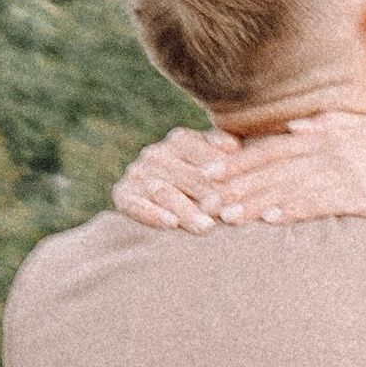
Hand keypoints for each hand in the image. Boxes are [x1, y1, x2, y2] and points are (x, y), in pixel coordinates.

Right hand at [112, 127, 240, 229]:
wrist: (167, 202)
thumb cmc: (204, 185)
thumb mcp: (216, 165)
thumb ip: (226, 154)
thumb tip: (232, 147)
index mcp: (179, 139)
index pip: (203, 153)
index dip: (224, 172)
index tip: (243, 190)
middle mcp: (155, 153)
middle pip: (188, 176)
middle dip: (209, 198)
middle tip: (230, 216)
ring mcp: (137, 173)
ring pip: (166, 193)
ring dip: (186, 210)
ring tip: (206, 227)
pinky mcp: (122, 194)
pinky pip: (136, 206)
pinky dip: (153, 215)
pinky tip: (171, 224)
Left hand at [188, 113, 365, 229]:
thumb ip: (335, 124)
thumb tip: (300, 125)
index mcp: (330, 133)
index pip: (274, 147)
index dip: (239, 160)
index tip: (209, 173)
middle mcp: (333, 146)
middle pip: (273, 166)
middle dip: (235, 184)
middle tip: (203, 200)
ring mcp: (347, 168)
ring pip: (288, 185)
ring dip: (253, 201)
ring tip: (225, 217)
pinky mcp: (360, 192)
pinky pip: (317, 201)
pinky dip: (291, 209)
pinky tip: (268, 220)